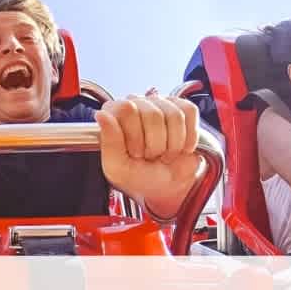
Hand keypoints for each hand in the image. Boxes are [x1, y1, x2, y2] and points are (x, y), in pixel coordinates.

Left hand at [95, 91, 201, 217]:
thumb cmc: (140, 175)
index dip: (134, 136)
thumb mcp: (118, 168)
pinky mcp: (182, 108)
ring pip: (174, 115)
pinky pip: (189, 113)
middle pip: (153, 114)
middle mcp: (136, 103)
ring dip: (171, 145)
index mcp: (114, 113)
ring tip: (163, 153)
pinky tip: (179, 147)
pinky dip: (187, 139)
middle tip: (149, 155)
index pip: (126, 108)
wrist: (168, 186)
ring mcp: (160, 103)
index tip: (134, 153)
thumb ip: (108, 142)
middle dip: (154, 144)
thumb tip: (102, 115)